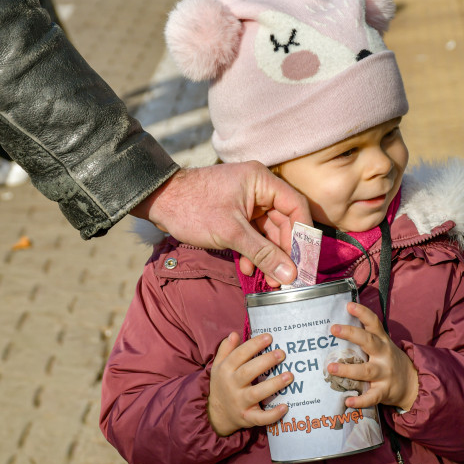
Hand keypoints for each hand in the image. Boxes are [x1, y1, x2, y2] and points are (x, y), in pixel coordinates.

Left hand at [131, 162, 311, 285]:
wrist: (158, 201)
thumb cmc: (193, 209)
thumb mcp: (231, 233)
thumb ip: (263, 253)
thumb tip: (289, 275)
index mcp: (262, 181)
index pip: (296, 207)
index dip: (303, 236)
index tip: (305, 262)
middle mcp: (259, 188)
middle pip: (284, 222)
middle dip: (283, 252)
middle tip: (285, 279)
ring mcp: (247, 201)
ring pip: (268, 232)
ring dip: (268, 256)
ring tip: (268, 281)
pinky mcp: (236, 212)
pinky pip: (253, 234)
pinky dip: (252, 251)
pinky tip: (248, 269)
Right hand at [208, 332, 291, 435]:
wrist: (216, 414)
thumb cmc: (223, 385)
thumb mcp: (219, 366)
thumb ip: (226, 349)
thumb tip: (234, 334)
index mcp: (225, 370)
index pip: (239, 355)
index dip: (254, 345)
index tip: (269, 337)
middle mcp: (231, 386)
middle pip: (248, 372)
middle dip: (265, 362)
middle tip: (282, 353)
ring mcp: (239, 403)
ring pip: (256, 394)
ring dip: (273, 385)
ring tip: (289, 376)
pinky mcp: (247, 418)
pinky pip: (260, 418)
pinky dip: (272, 414)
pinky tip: (285, 406)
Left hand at [329, 303, 418, 411]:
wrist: (412, 384)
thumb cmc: (389, 361)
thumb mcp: (382, 345)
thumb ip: (365, 338)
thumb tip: (338, 326)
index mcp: (382, 341)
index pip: (373, 323)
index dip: (362, 313)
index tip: (349, 305)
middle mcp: (384, 355)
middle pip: (369, 342)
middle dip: (351, 334)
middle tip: (334, 328)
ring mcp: (385, 374)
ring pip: (366, 370)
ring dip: (348, 369)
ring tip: (331, 368)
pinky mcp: (384, 391)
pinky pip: (372, 397)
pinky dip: (360, 400)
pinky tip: (348, 401)